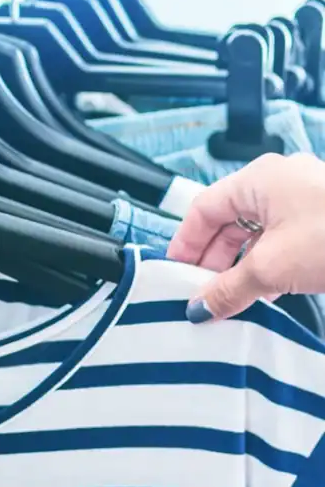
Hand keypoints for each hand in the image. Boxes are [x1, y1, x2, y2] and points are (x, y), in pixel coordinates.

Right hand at [167, 152, 324, 320]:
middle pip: (229, 222)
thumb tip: (201, 307)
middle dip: (213, 261)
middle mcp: (280, 184)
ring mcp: (304, 202)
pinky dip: (267, 268)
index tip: (176, 275)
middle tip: (202, 295)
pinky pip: (282, 243)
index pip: (204, 209)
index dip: (185, 244)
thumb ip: (229, 289)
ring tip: (232, 300)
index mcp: (259, 180)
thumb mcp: (271, 268)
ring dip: (240, 268)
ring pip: (257, 235)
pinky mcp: (322, 224)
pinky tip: (265, 294)